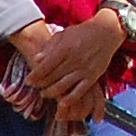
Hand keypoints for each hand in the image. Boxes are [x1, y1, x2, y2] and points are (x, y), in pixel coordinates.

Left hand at [6, 13, 130, 135]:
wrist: (107, 32)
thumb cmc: (83, 32)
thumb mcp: (65, 34)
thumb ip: (50, 46)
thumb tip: (37, 59)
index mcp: (65, 48)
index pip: (46, 66)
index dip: (35, 75)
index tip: (29, 81)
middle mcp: (74, 60)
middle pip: (52, 77)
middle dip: (41, 84)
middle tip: (35, 87)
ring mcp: (84, 69)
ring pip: (64, 86)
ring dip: (51, 92)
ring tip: (44, 94)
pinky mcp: (93, 76)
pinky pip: (80, 91)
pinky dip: (70, 99)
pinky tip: (62, 103)